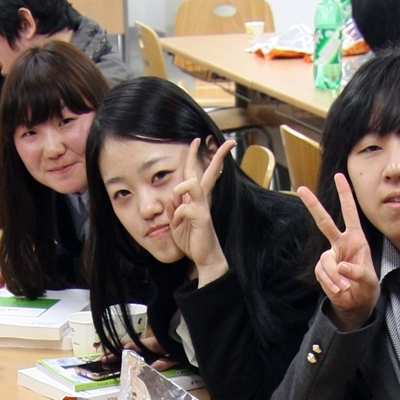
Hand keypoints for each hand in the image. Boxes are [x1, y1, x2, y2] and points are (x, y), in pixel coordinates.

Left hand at [168, 137, 233, 282]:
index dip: (194, 156)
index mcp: (195, 199)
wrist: (204, 258)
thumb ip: (173, 209)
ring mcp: (203, 208)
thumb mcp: (176, 223)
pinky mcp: (202, 218)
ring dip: (181, 187)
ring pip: (193, 184)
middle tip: (229, 142)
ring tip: (178, 198)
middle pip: (209, 172)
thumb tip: (171, 197)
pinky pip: (184, 208)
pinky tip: (180, 224)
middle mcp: (202, 200)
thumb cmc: (191, 240)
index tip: (197, 141)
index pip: (195, 173)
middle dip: (218, 156)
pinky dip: (178, 215)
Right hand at [298, 173, 378, 325]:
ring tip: (344, 288)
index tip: (338, 176)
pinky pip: (322, 273)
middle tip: (302, 189)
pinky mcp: (321, 269)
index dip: (345, 195)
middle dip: (313, 205)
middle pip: (324, 222)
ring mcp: (329, 256)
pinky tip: (339, 289)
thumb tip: (341, 266)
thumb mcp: (369, 280)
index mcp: (356, 239)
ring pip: (326, 261)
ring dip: (334, 277)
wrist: (356, 304)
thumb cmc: (366, 288)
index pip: (350, 213)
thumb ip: (358, 272)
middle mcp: (340, 244)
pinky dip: (330, 283)